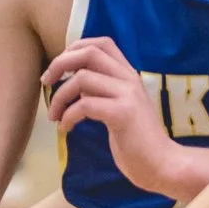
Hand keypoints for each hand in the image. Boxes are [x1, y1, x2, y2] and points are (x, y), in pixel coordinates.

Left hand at [44, 37, 188, 195]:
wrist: (162, 164)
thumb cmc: (137, 140)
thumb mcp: (120, 108)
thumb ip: (103, 91)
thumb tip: (74, 82)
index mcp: (129, 75)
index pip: (102, 43)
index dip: (75, 48)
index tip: (59, 68)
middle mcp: (129, 79)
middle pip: (89, 53)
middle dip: (60, 63)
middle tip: (46, 82)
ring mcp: (128, 95)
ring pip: (82, 78)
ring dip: (59, 97)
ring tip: (55, 116)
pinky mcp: (123, 114)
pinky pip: (85, 105)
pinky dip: (68, 116)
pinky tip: (66, 128)